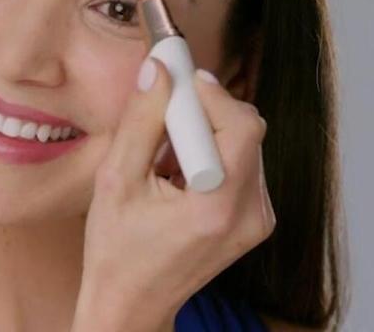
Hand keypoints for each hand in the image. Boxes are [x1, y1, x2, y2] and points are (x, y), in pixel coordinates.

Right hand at [71, 58, 275, 331]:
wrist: (133, 304)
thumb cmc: (117, 250)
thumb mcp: (115, 180)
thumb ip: (140, 121)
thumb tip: (157, 71)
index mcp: (216, 207)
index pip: (240, 125)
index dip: (207, 92)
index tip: (174, 74)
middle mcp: (251, 213)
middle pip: (245, 128)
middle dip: (203, 108)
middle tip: (161, 111)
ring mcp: (258, 218)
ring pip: (244, 140)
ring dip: (205, 129)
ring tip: (164, 152)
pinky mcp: (255, 218)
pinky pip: (242, 160)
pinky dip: (211, 149)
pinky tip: (178, 168)